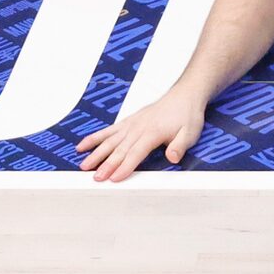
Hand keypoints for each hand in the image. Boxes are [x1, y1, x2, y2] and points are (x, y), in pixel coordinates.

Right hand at [74, 87, 203, 181]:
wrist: (185, 95)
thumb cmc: (187, 115)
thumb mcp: (190, 133)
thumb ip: (179, 146)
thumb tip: (173, 157)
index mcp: (153, 132)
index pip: (135, 153)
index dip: (124, 167)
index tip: (114, 178)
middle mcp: (139, 127)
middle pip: (119, 149)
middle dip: (106, 164)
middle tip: (95, 178)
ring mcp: (131, 124)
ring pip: (110, 140)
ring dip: (96, 153)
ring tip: (84, 165)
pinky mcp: (128, 121)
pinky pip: (109, 130)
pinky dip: (95, 138)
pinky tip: (83, 145)